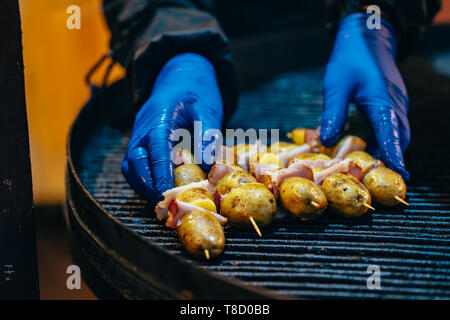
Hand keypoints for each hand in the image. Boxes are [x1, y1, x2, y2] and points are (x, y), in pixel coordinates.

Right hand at [121, 53, 222, 203]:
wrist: (182, 73)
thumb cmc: (197, 90)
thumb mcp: (208, 109)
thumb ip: (208, 136)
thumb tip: (210, 166)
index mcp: (160, 117)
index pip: (155, 149)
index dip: (159, 173)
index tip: (167, 193)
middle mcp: (144, 127)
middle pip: (134, 161)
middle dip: (146, 185)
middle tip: (163, 202)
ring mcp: (140, 134)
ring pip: (130, 165)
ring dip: (142, 185)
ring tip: (160, 200)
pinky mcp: (142, 140)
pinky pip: (135, 163)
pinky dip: (143, 179)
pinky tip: (159, 189)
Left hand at [320, 13, 409, 179]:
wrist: (367, 36)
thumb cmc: (350, 58)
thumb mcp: (336, 85)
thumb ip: (333, 113)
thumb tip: (327, 141)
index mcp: (383, 102)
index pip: (392, 135)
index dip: (395, 157)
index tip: (400, 175)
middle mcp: (394, 105)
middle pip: (399, 138)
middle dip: (393, 157)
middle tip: (379, 178)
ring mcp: (395, 103)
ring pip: (397, 132)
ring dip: (387, 149)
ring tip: (372, 167)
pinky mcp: (390, 102)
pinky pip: (390, 125)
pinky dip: (382, 138)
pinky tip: (366, 145)